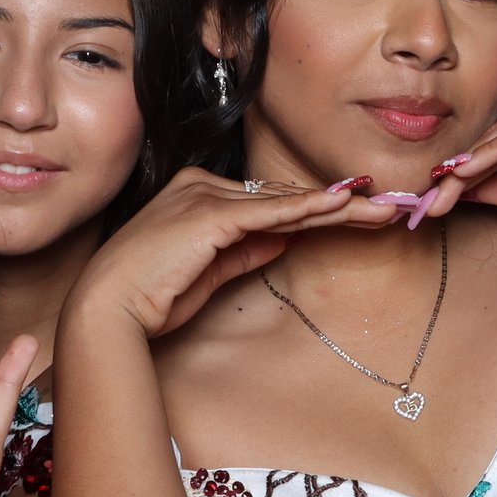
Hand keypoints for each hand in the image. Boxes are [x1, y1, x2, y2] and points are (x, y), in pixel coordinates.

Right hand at [67, 167, 399, 341]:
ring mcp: (205, 196)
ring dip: (338, 207)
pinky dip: (309, 208)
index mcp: (198, 195)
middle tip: (387, 207)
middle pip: (284, 197)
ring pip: (285, 202)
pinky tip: (342, 204)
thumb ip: (248, 249)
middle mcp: (201, 186)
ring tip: (382, 208)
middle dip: (339, 205)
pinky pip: (270, 211)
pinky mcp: (210, 214)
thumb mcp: (211, 271)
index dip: (316, 210)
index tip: (357, 214)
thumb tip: (287, 238)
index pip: (270, 202)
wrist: (109, 310)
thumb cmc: (152, 297)